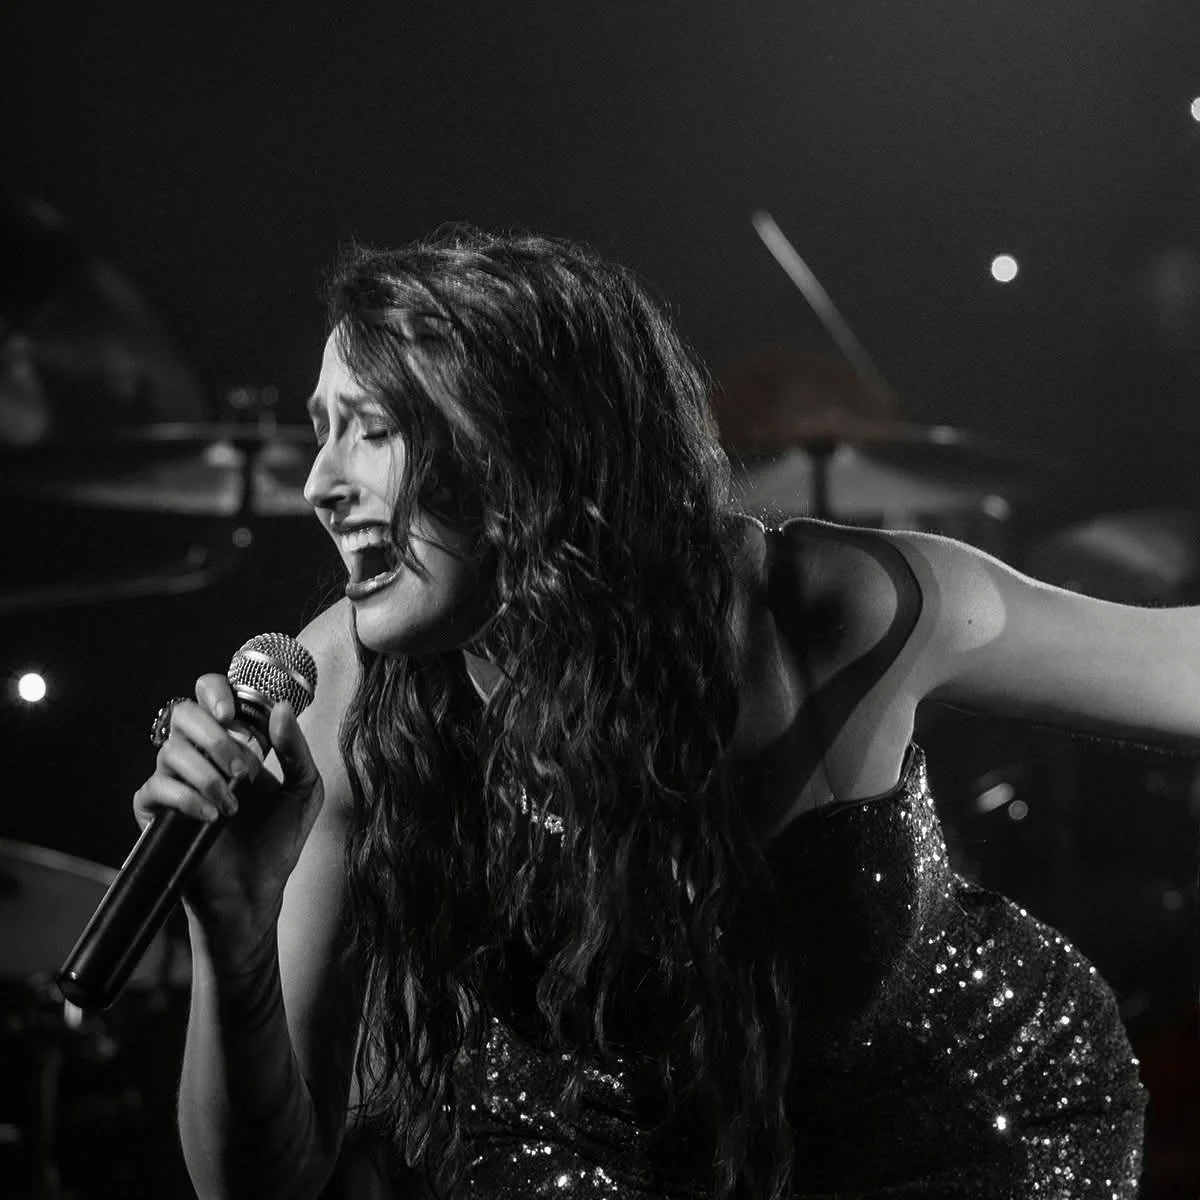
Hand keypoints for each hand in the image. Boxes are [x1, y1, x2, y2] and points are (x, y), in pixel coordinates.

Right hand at [132, 673, 325, 953]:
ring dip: (208, 774)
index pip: (209, 694)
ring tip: (233, 804)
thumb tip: (280, 710)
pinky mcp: (156, 813)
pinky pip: (156, 788)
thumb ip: (296, 749)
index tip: (233, 713)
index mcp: (232, 741)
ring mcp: (174, 782)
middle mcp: (199, 755)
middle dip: (216, 736)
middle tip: (243, 766)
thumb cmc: (277, 840)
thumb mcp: (304, 790)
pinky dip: (187, 797)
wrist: (254, 892)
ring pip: (170, 751)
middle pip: (183, 713)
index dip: (215, 692)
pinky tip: (212, 816)